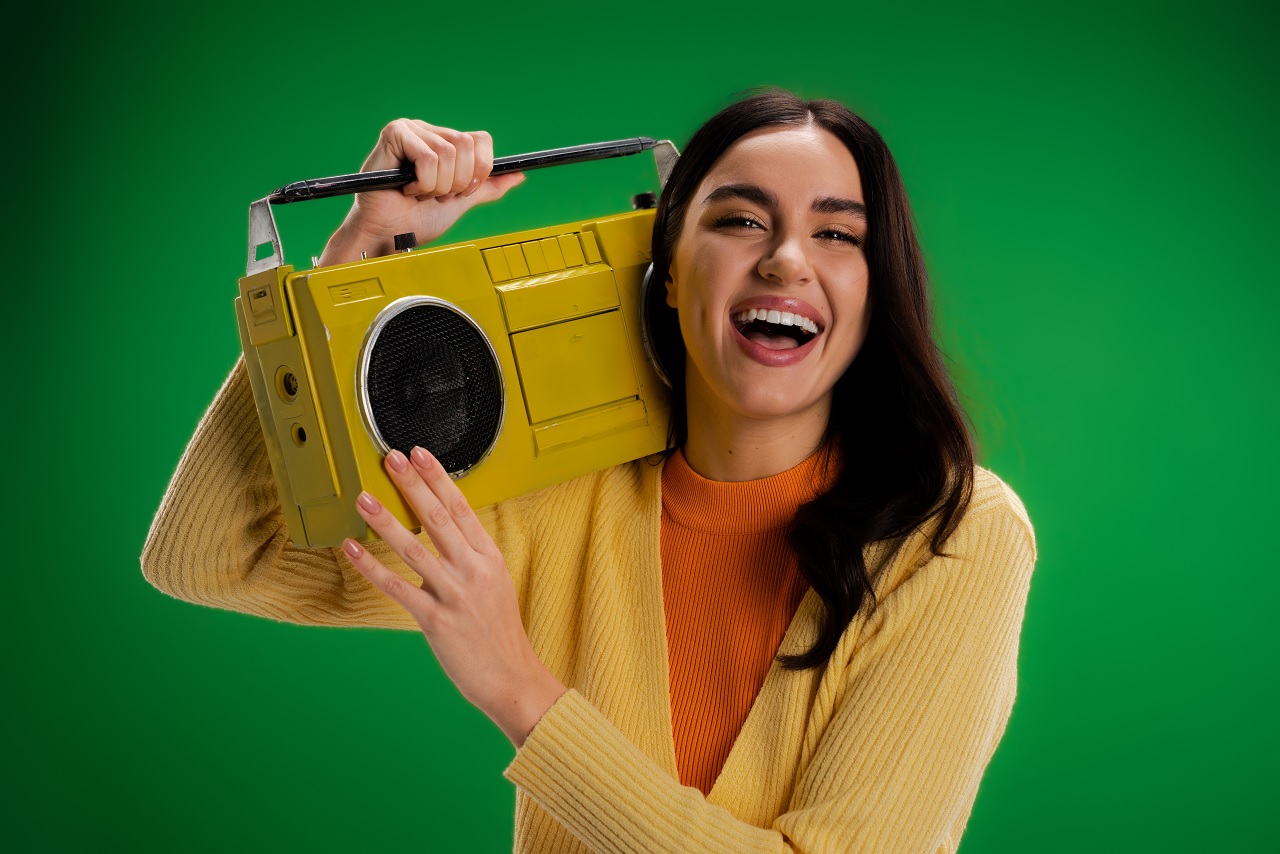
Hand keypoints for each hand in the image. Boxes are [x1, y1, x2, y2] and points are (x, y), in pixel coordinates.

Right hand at [319, 119, 525, 264]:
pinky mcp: (394, 134)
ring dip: (437, 185)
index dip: (479, 169)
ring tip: (419, 193)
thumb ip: (488, 187)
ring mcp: (411, 130)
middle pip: (467, 145)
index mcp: (445, 142)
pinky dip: (423, 183)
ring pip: (448, 153)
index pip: (480, 139)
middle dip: (458, 181)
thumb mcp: (462, 201)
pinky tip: (406, 188)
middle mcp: (429, 131)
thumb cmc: (417, 220)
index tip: (464, 191)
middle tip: (437, 194)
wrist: (389, 236)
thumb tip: (519, 175)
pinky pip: (429, 158)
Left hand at [341, 446, 565, 746]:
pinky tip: (352, 550)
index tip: (420, 454)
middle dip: (412, 485)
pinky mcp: (436, 621)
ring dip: (386, 521)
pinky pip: (398, 589)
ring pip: (415, 550)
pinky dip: (372, 568)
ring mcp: (455, 595)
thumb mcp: (496, 586)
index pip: (461, 508)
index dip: (438, 478)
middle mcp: (473, 571)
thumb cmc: (500, 635)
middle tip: (390, 458)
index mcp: (489, 559)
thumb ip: (472, 559)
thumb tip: (446, 533)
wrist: (512, 679)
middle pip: (438, 518)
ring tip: (363, 498)